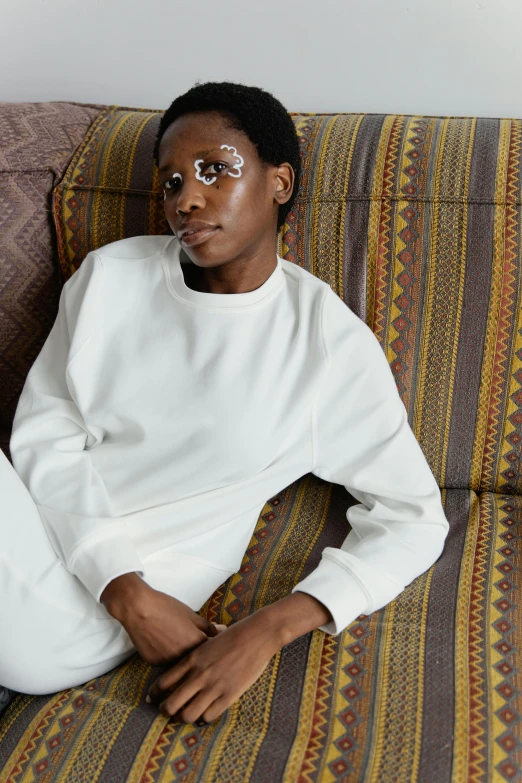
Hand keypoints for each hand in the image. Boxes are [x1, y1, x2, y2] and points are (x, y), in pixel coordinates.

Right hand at [101, 573, 226, 665]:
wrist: (138, 608)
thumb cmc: (166, 607)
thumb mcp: (190, 614)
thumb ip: (207, 626)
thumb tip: (222, 630)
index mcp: (196, 643)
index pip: (211, 652)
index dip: (213, 648)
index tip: (213, 645)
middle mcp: (184, 657)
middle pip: (196, 662)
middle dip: (200, 656)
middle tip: (195, 646)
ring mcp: (168, 662)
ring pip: (181, 665)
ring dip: (184, 659)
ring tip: (178, 644)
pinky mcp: (154, 664)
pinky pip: (166, 664)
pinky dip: (169, 658)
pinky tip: (165, 646)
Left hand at [145, 610, 281, 723]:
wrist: (258, 634)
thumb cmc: (235, 633)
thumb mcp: (208, 640)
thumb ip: (196, 652)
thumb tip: (186, 660)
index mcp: (192, 658)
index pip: (164, 682)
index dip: (154, 694)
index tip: (151, 698)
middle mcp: (199, 674)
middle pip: (171, 703)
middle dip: (165, 710)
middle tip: (166, 711)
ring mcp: (214, 686)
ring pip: (188, 714)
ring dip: (183, 717)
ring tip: (184, 715)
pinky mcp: (229, 695)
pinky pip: (208, 716)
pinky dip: (203, 718)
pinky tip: (203, 715)